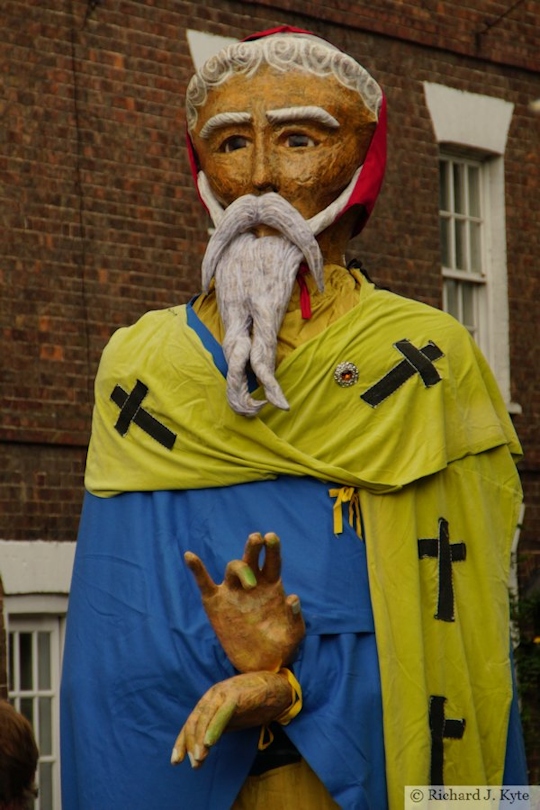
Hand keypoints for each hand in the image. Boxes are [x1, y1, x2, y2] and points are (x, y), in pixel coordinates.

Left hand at [171, 670, 291, 767]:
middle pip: (195, 720)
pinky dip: (214, 727)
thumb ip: (216, 728)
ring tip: (199, 758)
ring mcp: (224, 693)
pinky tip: (210, 742)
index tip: (176, 761)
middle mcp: (213, 695)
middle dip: (190, 743)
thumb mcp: (231, 718)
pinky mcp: (237, 695)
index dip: (182, 741)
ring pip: (206, 716)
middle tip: (193, 763)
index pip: (191, 722)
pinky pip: (222, 713)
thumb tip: (201, 749)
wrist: (277, 688)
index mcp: (210, 700)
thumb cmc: (253, 703)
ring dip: (201, 738)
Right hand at [184, 532, 304, 671]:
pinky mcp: (216, 603)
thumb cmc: (281, 646)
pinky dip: (197, 569)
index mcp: (271, 586)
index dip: (272, 548)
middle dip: (254, 547)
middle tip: (257, 538)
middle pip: (252, 558)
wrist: (260, 665)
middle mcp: (252, 584)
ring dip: (241, 569)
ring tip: (250, 585)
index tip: (271, 537)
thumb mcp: (294, 634)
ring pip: (233, 568)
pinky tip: (190, 556)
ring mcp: (233, 592)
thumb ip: (295, 617)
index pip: (272, 561)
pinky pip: (204, 582)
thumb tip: (291, 598)